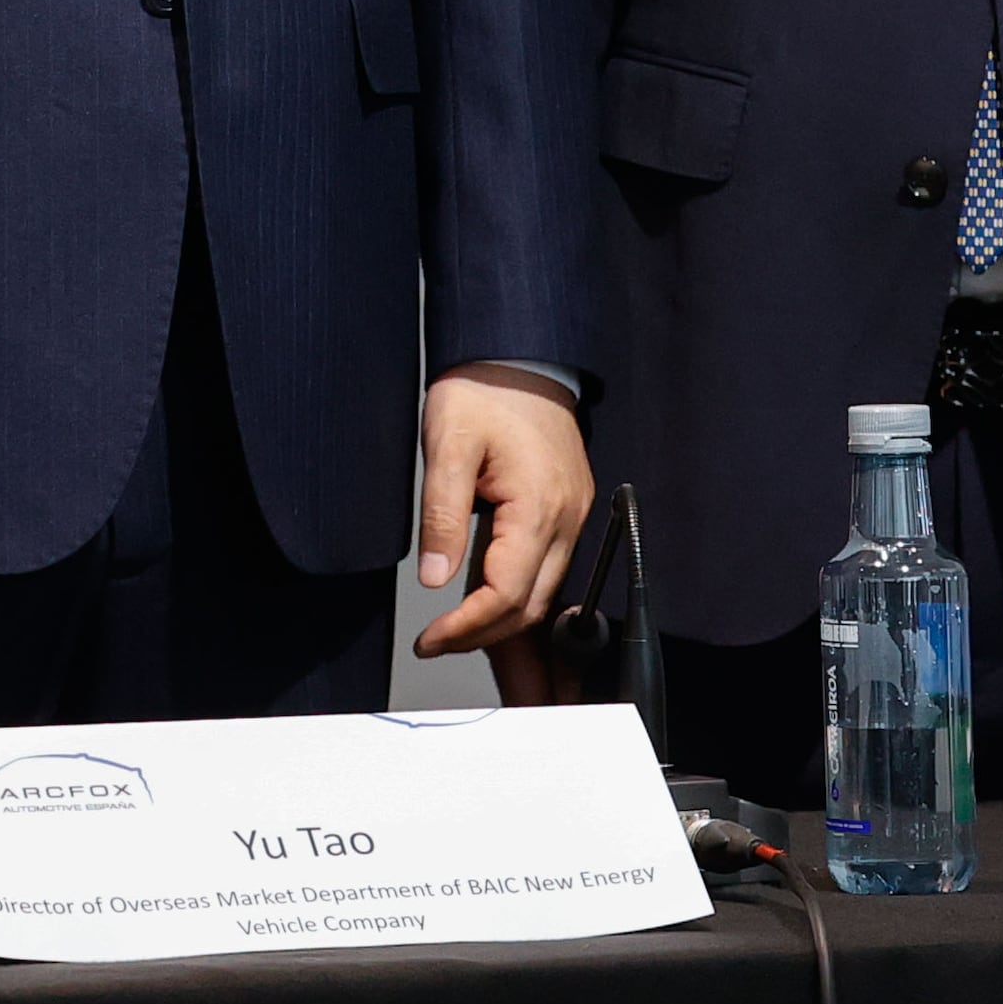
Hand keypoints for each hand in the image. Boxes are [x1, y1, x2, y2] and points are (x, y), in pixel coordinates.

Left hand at [412, 366, 592, 660]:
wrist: (520, 356)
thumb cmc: (484, 390)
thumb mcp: (447, 442)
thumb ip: (440, 514)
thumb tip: (434, 578)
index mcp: (538, 507)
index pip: (508, 595)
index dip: (468, 628)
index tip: (431, 640)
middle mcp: (565, 519)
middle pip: (532, 607)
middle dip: (486, 638)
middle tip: (440, 647)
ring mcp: (571, 517)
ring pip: (544, 594)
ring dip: (505, 624)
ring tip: (464, 641)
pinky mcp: (566, 511)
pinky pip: (548, 570)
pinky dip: (519, 597)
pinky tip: (490, 605)